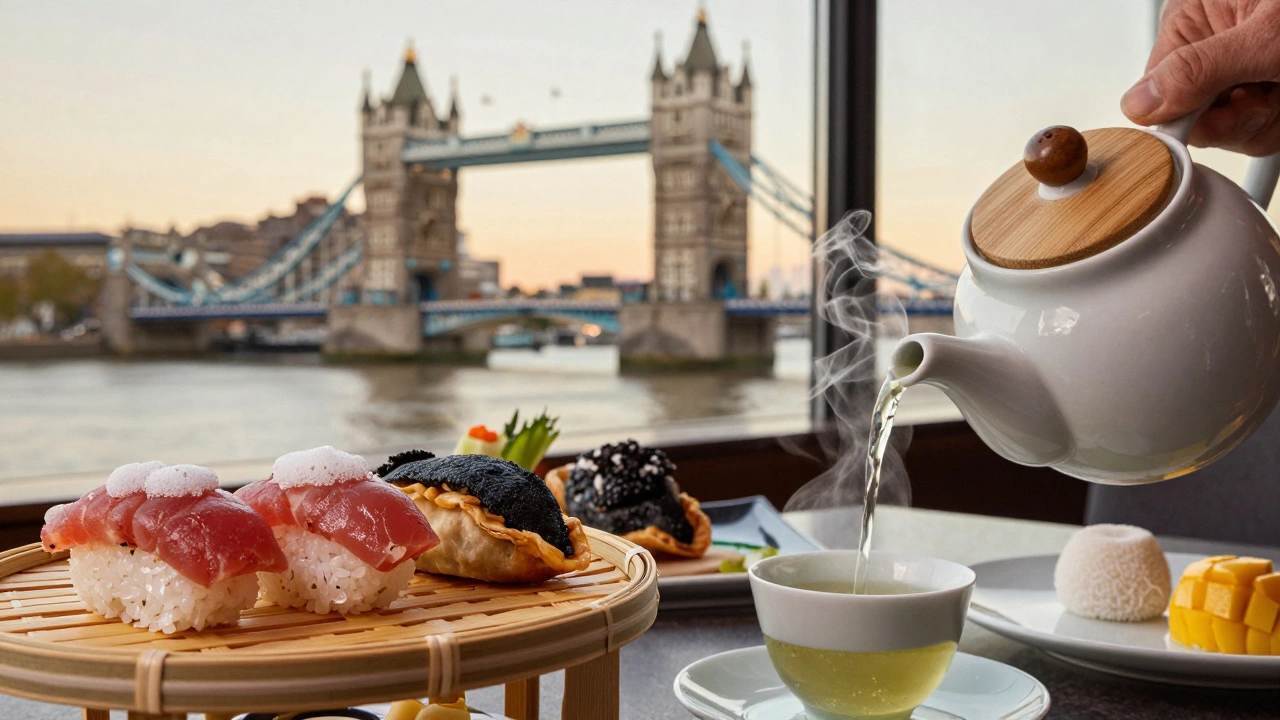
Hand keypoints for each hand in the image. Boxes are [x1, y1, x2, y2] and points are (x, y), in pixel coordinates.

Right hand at [1121, 0, 1279, 155]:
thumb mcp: (1264, 38)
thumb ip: (1199, 70)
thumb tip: (1139, 104)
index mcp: (1191, 21)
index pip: (1157, 94)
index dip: (1186, 119)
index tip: (1218, 121)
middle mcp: (1208, 48)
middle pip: (1196, 120)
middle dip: (1236, 121)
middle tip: (1267, 94)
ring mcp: (1235, 72)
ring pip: (1229, 132)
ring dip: (1263, 122)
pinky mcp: (1260, 89)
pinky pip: (1252, 130)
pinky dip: (1275, 122)